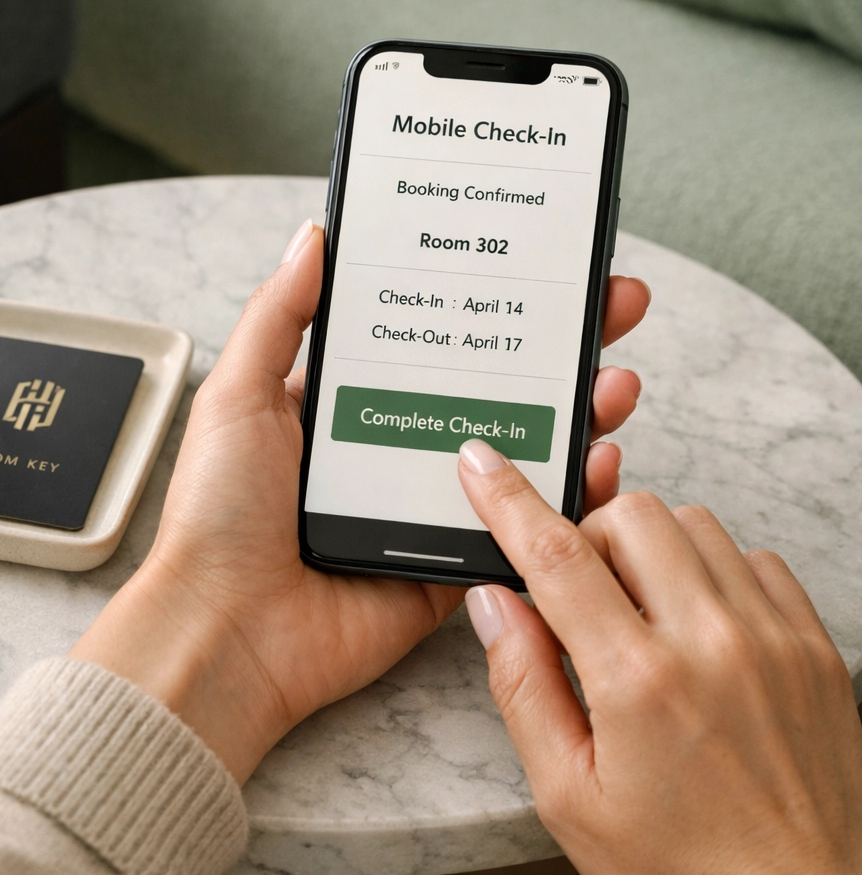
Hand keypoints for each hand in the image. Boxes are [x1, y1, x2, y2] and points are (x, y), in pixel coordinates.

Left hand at [71, 220, 649, 783]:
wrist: (225, 630)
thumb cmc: (219, 511)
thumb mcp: (240, 394)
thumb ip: (279, 315)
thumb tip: (314, 235)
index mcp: (349, 403)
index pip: (432, 338)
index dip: (482, 301)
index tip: (533, 263)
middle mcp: (395, 447)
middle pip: (489, 387)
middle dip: (554, 347)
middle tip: (609, 305)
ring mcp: (426, 506)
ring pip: (517, 451)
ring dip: (575, 413)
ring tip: (615, 379)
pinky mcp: (447, 563)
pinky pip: (517, 527)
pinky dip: (564, 497)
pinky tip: (600, 462)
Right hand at [458, 447, 861, 874]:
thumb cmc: (680, 866)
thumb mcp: (569, 794)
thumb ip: (522, 685)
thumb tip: (493, 603)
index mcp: (637, 681)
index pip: (555, 556)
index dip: (507, 498)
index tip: (482, 462)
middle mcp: (712, 643)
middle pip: (631, 514)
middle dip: (589, 533)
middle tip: (583, 590)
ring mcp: (773, 638)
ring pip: (694, 522)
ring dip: (651, 547)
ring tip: (643, 611)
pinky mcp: (814, 645)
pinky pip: (754, 557)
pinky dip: (713, 568)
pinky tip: (699, 623)